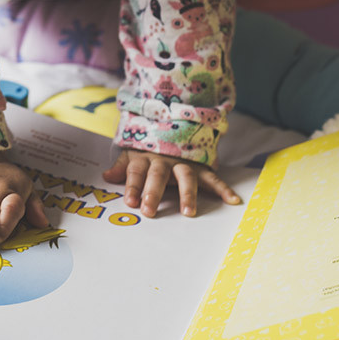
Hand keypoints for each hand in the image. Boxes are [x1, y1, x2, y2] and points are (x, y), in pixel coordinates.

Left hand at [103, 149, 240, 217]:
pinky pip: (213, 178)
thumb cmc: (149, 151)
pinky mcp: (201, 167)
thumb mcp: (132, 154)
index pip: (136, 171)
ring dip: (187, 194)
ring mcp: (184, 163)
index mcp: (145, 158)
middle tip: (149, 210)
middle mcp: (165, 160)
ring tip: (188, 212)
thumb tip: (106, 177)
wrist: (174, 127)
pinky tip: (232, 200)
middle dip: (153, 192)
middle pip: (158, 175)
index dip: (132, 185)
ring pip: (186, 176)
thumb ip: (121, 168)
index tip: (130, 201)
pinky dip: (223, 189)